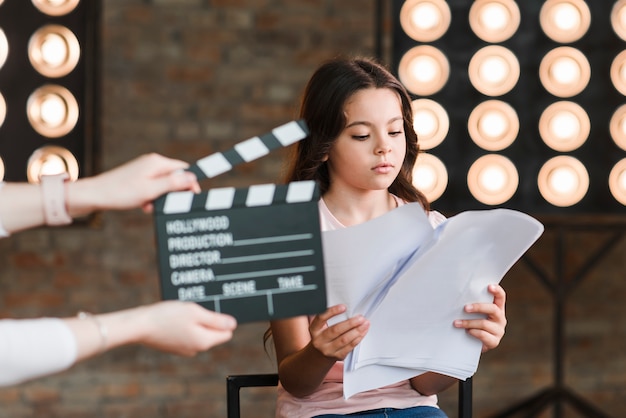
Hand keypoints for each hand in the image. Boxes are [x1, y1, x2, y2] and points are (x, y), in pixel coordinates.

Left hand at [69, 153, 200, 215]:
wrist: (95, 195)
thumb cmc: (121, 192)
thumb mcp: (151, 190)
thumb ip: (173, 183)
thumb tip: (192, 178)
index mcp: (157, 162)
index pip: (184, 169)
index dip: (190, 183)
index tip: (191, 197)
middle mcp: (152, 163)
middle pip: (174, 177)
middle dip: (173, 193)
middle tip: (168, 205)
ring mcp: (144, 170)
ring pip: (164, 184)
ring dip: (162, 197)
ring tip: (151, 205)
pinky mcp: (138, 178)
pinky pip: (153, 187)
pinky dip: (152, 197)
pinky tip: (144, 205)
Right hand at [138, 301, 236, 355]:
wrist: (139, 325)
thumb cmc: (167, 316)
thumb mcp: (195, 313)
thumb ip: (216, 320)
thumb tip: (233, 325)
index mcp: (205, 341)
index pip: (226, 333)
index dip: (221, 319)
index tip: (209, 310)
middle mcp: (196, 349)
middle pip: (212, 332)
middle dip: (207, 319)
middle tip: (193, 309)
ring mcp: (184, 349)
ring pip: (198, 332)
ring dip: (194, 321)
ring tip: (180, 312)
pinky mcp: (174, 347)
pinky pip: (186, 334)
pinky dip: (183, 325)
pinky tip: (173, 318)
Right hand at [308, 304, 368, 360]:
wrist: (319, 355)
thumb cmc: (323, 337)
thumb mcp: (320, 327)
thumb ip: (330, 318)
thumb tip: (349, 310)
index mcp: (315, 329)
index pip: (321, 318)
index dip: (332, 311)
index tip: (343, 307)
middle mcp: (319, 340)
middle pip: (336, 330)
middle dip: (350, 323)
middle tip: (360, 318)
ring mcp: (328, 350)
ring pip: (344, 339)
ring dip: (357, 331)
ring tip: (364, 324)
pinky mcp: (337, 356)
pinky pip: (349, 347)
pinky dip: (357, 339)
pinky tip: (362, 333)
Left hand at [453, 284, 506, 352]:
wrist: (472, 344)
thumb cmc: (472, 323)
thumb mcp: (474, 313)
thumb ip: (472, 305)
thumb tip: (457, 296)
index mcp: (497, 308)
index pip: (501, 297)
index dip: (497, 290)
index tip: (489, 286)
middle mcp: (500, 318)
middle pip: (493, 309)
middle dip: (478, 307)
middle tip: (465, 308)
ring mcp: (498, 330)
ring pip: (484, 323)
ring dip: (468, 322)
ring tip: (456, 322)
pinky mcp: (494, 341)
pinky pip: (483, 335)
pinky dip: (473, 332)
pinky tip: (467, 331)